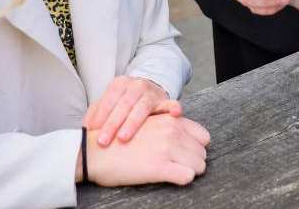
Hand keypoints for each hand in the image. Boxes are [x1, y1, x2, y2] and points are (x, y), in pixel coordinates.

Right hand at [82, 112, 210, 187]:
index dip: (196, 148)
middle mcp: (172, 131)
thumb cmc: (120, 138)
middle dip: (194, 161)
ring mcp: (166, 148)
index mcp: (171, 119)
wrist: (95, 151)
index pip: (203, 136)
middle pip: (202, 152)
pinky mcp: (158, 167)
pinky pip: (186, 176)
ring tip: (175, 173)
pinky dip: (183, 179)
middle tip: (180, 167)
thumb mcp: (148, 122)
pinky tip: (173, 178)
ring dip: (191, 171)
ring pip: (199, 165)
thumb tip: (185, 138)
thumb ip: (169, 125)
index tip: (187, 155)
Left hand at [85, 75, 181, 146]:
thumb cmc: (122, 104)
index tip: (92, 132)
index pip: (108, 99)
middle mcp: (136, 85)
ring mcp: (151, 93)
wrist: (147, 92)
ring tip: (124, 137)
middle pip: (123, 104)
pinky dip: (173, 108)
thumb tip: (84, 132)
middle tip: (103, 141)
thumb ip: (95, 114)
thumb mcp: (108, 104)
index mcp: (119, 84)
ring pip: (142, 107)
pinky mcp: (164, 101)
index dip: (100, 115)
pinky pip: (170, 104)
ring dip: (133, 122)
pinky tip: (175, 113)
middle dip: (112, 123)